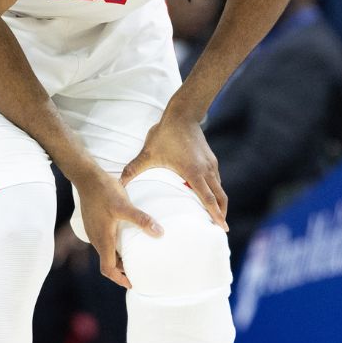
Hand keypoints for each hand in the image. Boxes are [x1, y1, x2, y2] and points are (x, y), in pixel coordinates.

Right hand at [76, 174, 162, 288]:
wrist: (86, 177)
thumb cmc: (104, 191)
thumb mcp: (124, 205)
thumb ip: (141, 220)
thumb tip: (160, 233)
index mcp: (103, 240)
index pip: (108, 269)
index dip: (120, 279)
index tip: (133, 283)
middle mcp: (96, 239)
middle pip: (108, 263)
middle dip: (122, 270)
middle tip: (138, 272)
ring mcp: (94, 231)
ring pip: (106, 252)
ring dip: (118, 258)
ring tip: (134, 257)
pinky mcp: (95, 223)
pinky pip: (104, 241)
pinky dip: (114, 247)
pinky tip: (125, 238)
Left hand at [120, 112, 228, 231]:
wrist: (182, 114)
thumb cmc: (166, 134)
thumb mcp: (148, 153)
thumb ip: (134, 169)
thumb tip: (118, 183)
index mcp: (193, 172)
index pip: (208, 198)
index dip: (216, 214)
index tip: (222, 227)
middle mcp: (206, 170)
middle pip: (220, 197)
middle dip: (222, 213)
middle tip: (221, 229)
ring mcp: (211, 164)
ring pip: (219, 188)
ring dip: (219, 202)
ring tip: (216, 215)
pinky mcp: (211, 159)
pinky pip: (216, 179)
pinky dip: (215, 191)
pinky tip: (208, 195)